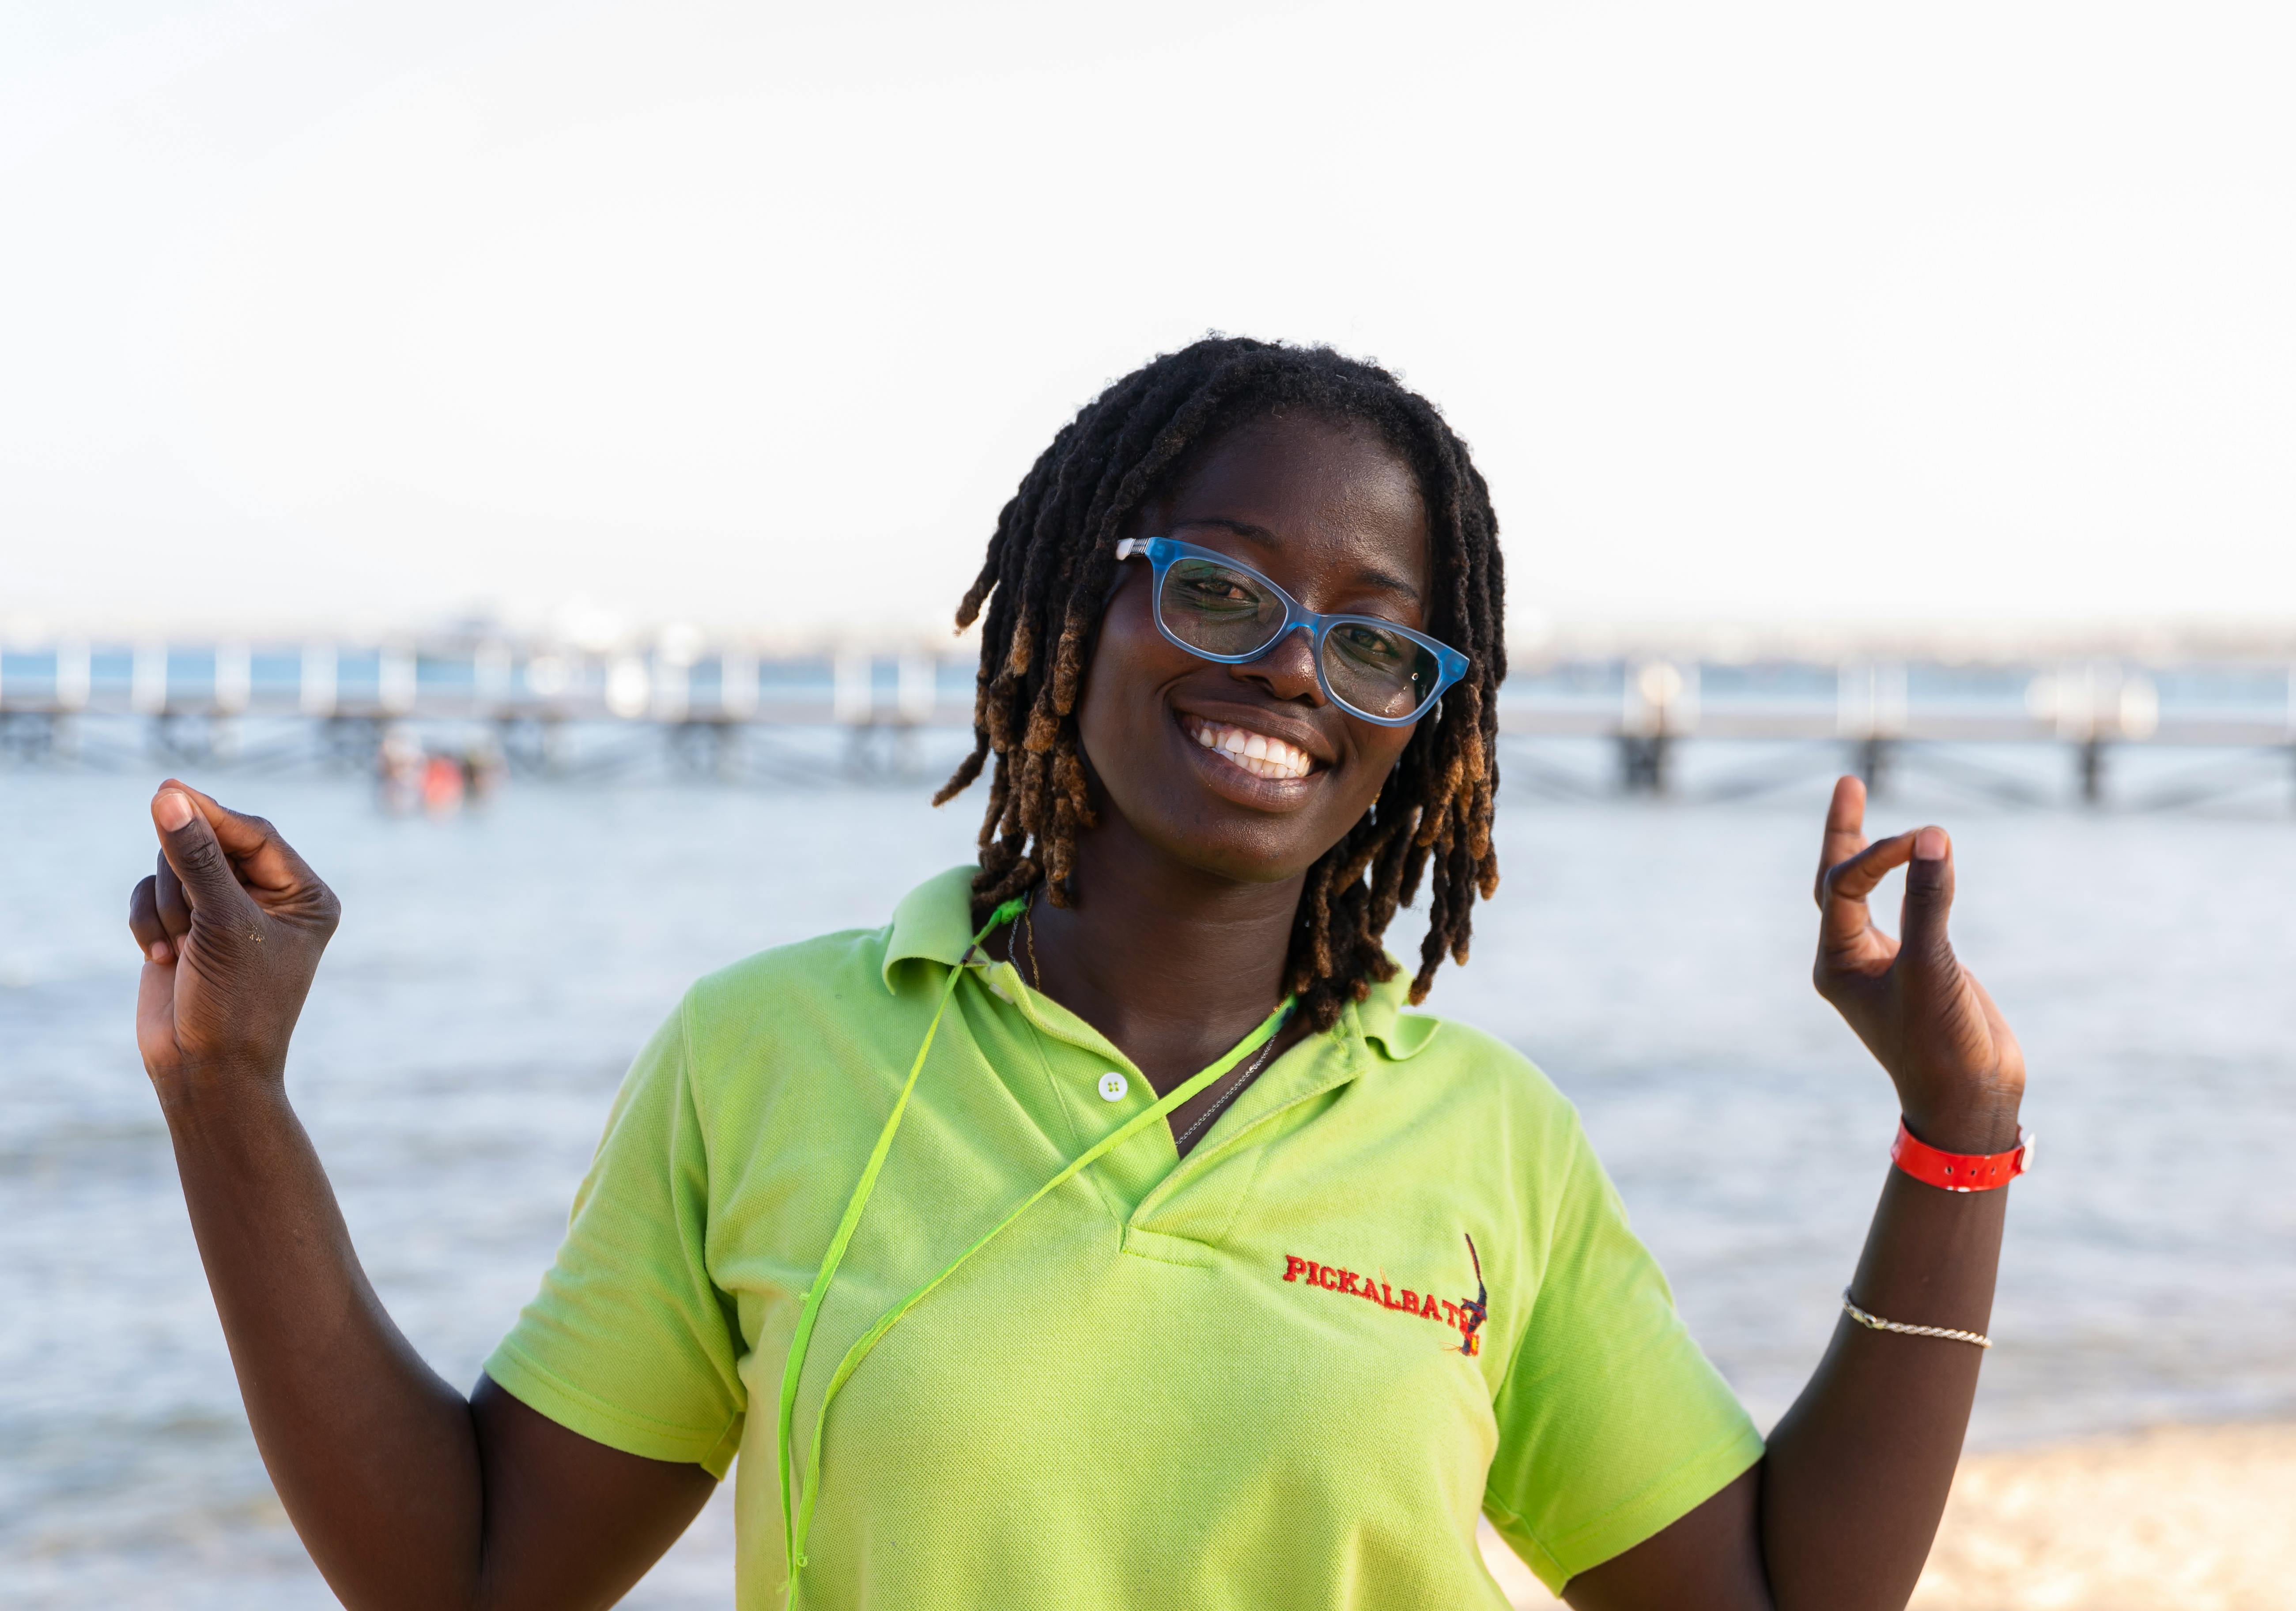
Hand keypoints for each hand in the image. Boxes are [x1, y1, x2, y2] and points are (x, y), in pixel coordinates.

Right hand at [127, 781, 340, 1099]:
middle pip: (211, 844)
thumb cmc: (235, 1002)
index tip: (167, 790)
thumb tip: (170, 796)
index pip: (255, 833)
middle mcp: (270, 899)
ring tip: (180, 949)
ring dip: (167, 907)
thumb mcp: (222, 922)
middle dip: (186, 879)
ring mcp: (226, 912)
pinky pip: (151, 894)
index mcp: (305, 895)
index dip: (211, 813)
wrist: (206, 1071)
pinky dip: (148, 923)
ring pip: (175, 867)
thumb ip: (197, 857)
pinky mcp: (186, 927)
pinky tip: (158, 959)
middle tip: (187, 920)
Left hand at [1813, 776, 2023, 1151]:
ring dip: (1870, 851)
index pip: (1842, 887)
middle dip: (1845, 832)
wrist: (1969, 1100)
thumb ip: (1929, 901)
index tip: (1925, 842)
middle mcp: (1850, 959)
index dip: (1878, 855)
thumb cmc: (1941, 1045)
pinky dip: (1909, 878)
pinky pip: (1904, 909)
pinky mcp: (1917, 966)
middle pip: (1836, 880)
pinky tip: (1917, 858)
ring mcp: (1882, 962)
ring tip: (1859, 800)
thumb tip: (1931, 837)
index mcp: (1836, 963)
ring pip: (1865, 893)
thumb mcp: (1933, 969)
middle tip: (1848, 782)